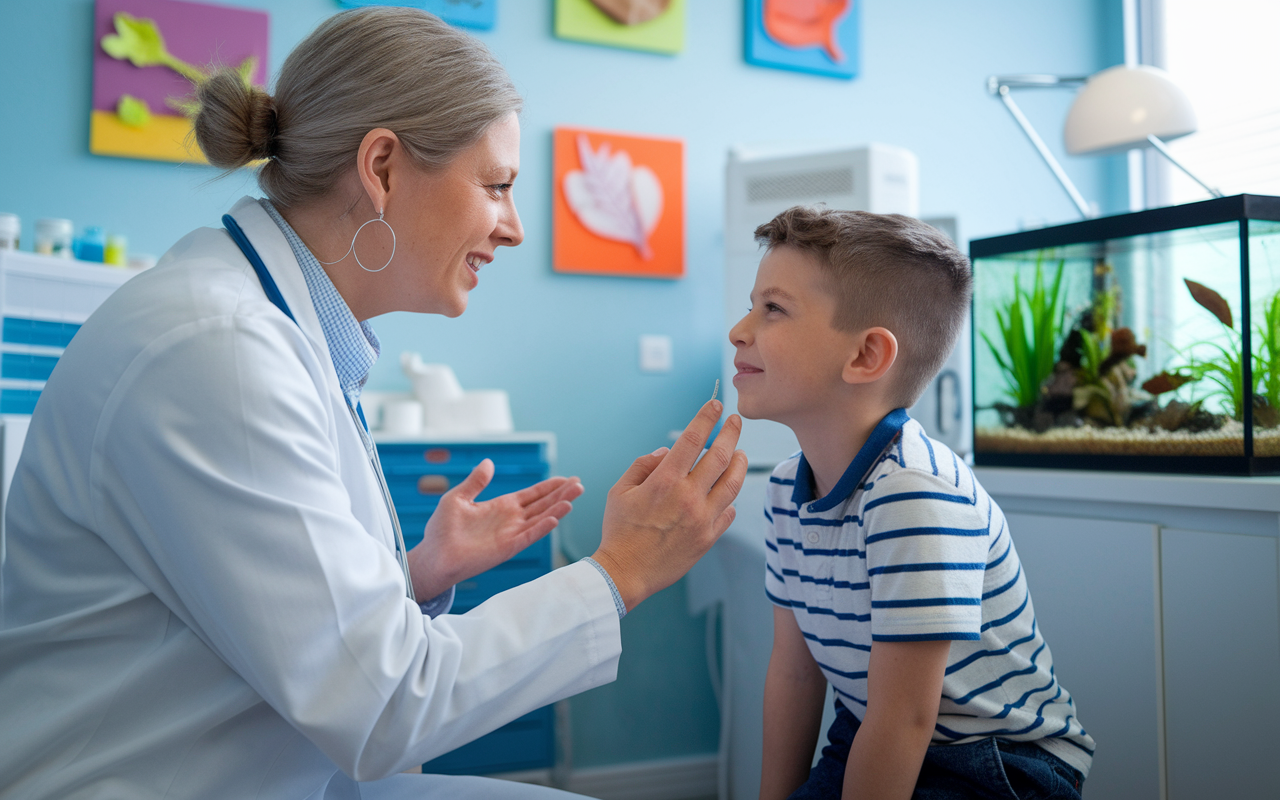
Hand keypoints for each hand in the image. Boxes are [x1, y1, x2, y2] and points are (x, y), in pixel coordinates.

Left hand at [406, 460, 583, 600]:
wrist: (434, 556)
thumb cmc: (441, 530)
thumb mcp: (457, 498)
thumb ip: (476, 482)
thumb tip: (489, 462)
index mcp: (501, 506)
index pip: (531, 494)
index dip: (549, 487)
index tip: (567, 478)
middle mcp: (510, 519)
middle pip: (542, 504)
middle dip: (561, 494)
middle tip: (579, 484)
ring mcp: (511, 534)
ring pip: (540, 518)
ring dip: (557, 508)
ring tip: (574, 497)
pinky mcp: (506, 548)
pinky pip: (528, 536)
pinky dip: (542, 528)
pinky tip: (555, 518)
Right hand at [590, 400, 747, 610]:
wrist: (626, 572)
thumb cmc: (619, 530)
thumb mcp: (619, 491)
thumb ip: (643, 465)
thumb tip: (667, 452)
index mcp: (664, 481)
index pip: (693, 439)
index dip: (706, 417)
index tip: (716, 405)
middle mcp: (688, 497)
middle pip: (721, 456)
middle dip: (731, 432)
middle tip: (735, 421)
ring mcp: (702, 518)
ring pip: (733, 482)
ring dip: (740, 462)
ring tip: (740, 453)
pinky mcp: (709, 538)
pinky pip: (728, 511)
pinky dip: (729, 497)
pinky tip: (726, 491)